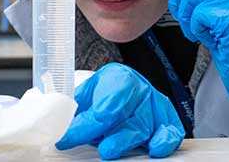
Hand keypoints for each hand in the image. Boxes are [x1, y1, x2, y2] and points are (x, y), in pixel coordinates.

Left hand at [56, 63, 184, 159]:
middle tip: (101, 149)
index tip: (67, 137)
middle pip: (126, 117)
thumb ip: (76, 108)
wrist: (126, 88)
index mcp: (118, 78)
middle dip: (112, 135)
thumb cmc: (104, 93)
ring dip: (127, 142)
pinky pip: (171, 132)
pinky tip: (154, 149)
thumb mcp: (87, 94)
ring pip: (144, 127)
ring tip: (109, 151)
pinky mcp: (168, 120)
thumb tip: (57, 126)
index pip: (104, 104)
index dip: (87, 124)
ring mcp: (156, 105)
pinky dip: (164, 141)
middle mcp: (140, 90)